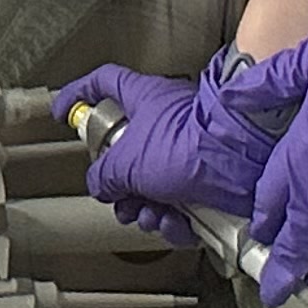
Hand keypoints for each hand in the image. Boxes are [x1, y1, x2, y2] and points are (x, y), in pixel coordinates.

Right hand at [51, 57, 299, 247]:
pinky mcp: (206, 179)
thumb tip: (101, 186)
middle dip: (121, 187)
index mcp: (143, 98)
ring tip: (153, 216)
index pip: (103, 83)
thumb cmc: (191, 142)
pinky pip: (180, 205)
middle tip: (122, 201)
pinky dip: (176, 221)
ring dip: (147, 210)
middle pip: (125, 152)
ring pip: (152, 186)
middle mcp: (163, 121)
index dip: (80, 94)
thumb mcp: (128, 161)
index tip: (64, 112)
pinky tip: (178, 224)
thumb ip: (104, 175)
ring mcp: (185, 151)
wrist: (243, 161)